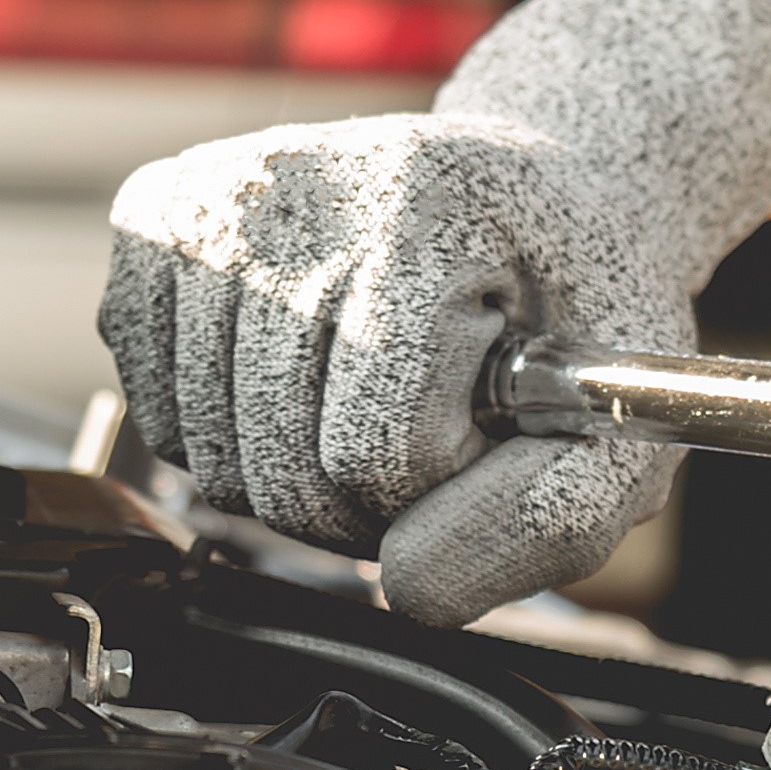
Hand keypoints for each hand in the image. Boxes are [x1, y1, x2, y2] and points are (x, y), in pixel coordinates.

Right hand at [99, 0, 770, 626]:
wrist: (537, 189)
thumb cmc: (576, 308)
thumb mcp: (617, 420)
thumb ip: (542, 523)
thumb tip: (403, 587)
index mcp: (429, 203)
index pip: (375, 452)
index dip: (440, 488)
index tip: (486, 428)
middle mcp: (299, 182)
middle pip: (277, 465)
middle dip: (361, 501)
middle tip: (428, 436)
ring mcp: (213, 197)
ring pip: (208, 454)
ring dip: (291, 478)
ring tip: (365, 410)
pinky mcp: (155, 221)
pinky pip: (153, 410)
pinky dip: (222, 438)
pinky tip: (292, 390)